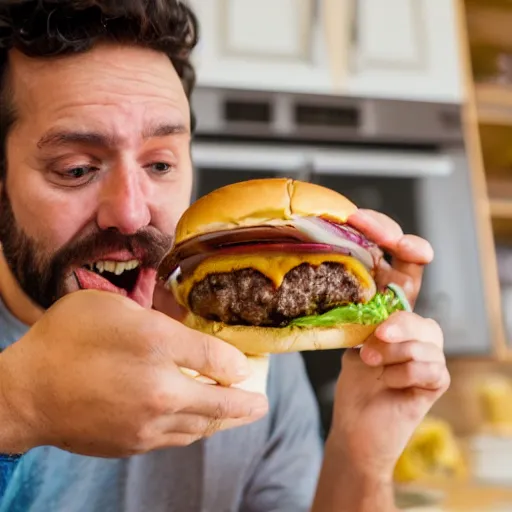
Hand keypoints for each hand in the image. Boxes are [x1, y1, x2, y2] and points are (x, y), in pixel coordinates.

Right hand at [0, 290, 267, 456]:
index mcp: (156, 347)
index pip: (218, 358)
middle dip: (247, 404)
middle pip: (220, 403)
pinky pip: (175, 439)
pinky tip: (198, 423)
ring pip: (200, 428)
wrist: (23, 392)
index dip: (240, 362)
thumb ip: (157, 319)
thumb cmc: (67, 338)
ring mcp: (147, 425)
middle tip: (262, 403)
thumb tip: (191, 335)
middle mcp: (159, 391)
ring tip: (239, 415)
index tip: (247, 364)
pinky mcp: (132, 445)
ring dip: (225, 422)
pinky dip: (195, 431)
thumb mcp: (114, 307)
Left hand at [328, 210, 449, 480]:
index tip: (359, 220)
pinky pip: (427, 366)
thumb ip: (345, 306)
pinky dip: (399, 372)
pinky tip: (382, 379)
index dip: (386, 232)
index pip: (398, 258)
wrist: (357, 426)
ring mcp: (427, 348)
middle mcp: (411, 319)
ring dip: (391, 344)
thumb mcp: (344, 335)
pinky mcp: (435, 378)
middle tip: (375, 284)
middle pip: (415, 281)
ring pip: (422, 329)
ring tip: (366, 357)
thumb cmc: (352, 378)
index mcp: (390, 304)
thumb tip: (318, 264)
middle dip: (400, 276)